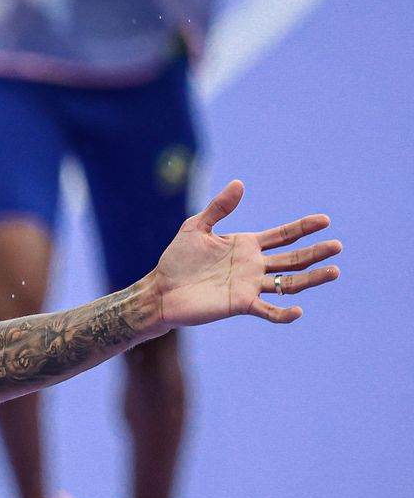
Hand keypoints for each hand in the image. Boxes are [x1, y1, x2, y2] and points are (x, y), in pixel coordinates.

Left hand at [150, 180, 341, 328]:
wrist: (161, 290)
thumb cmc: (176, 259)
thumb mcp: (196, 227)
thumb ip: (219, 208)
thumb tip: (239, 183)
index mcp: (246, 245)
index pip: (283, 235)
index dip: (303, 228)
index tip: (325, 220)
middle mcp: (253, 266)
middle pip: (293, 259)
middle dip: (315, 253)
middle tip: (337, 246)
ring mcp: (249, 286)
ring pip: (288, 284)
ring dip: (311, 279)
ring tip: (335, 271)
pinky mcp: (240, 305)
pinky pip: (267, 310)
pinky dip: (282, 314)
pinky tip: (297, 311)